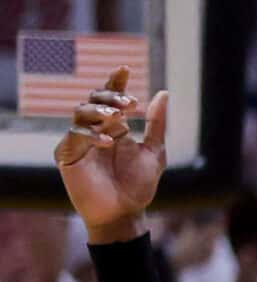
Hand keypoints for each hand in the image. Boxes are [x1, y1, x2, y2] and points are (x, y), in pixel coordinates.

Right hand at [53, 69, 168, 243]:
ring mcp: (79, 141)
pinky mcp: (67, 154)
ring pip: (80, 112)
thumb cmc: (138, 185)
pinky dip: (91, 135)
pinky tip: (108, 140)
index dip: (115, 82)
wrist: (125, 213)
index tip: (125, 68)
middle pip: (93, 99)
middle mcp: (94, 129)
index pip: (110, 97)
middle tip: (128, 102)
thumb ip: (157, 124)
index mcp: (114, 126)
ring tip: (117, 115)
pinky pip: (74, 136)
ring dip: (99, 111)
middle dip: (109, 96)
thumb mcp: (154, 152)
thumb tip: (164, 93)